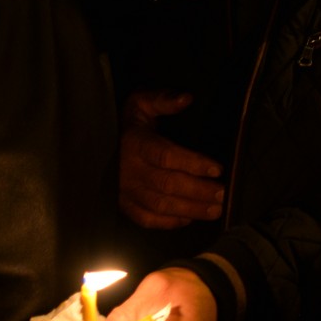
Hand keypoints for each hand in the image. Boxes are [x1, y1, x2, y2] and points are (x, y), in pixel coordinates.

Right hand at [118, 90, 224, 228]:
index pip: (166, 156)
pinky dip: (169, 222)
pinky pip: (147, 219)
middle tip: (223, 193)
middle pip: (167, 184)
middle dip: (198, 191)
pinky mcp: (125, 204)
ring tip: (216, 210)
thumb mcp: (142, 103)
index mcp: (136, 143)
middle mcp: (129, 169)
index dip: (193, 163)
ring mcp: (126, 190)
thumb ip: (163, 100)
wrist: (97, 142)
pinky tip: (189, 219)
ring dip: (190, 209)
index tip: (217, 169)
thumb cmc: (131, 123)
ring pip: (159, 205)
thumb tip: (186, 98)